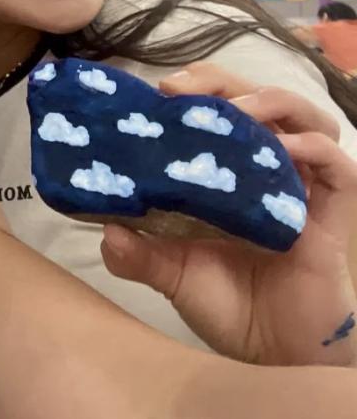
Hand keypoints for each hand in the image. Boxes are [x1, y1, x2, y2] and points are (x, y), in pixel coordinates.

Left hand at [100, 63, 356, 365]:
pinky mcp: (331, 214)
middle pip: (254, 99)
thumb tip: (105, 231)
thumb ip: (137, 255)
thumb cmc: (228, 308)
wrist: (276, 356)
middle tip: (179, 90)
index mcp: (224, 173)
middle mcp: (263, 171)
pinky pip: (334, 165)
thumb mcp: (172, 275)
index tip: (154, 92)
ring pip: (302, 117)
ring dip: (267, 101)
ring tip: (233, 111)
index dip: (190, 91)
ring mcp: (300, 188)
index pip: (215, 109)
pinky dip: (309, 147)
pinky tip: (280, 149)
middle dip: (219, 82)